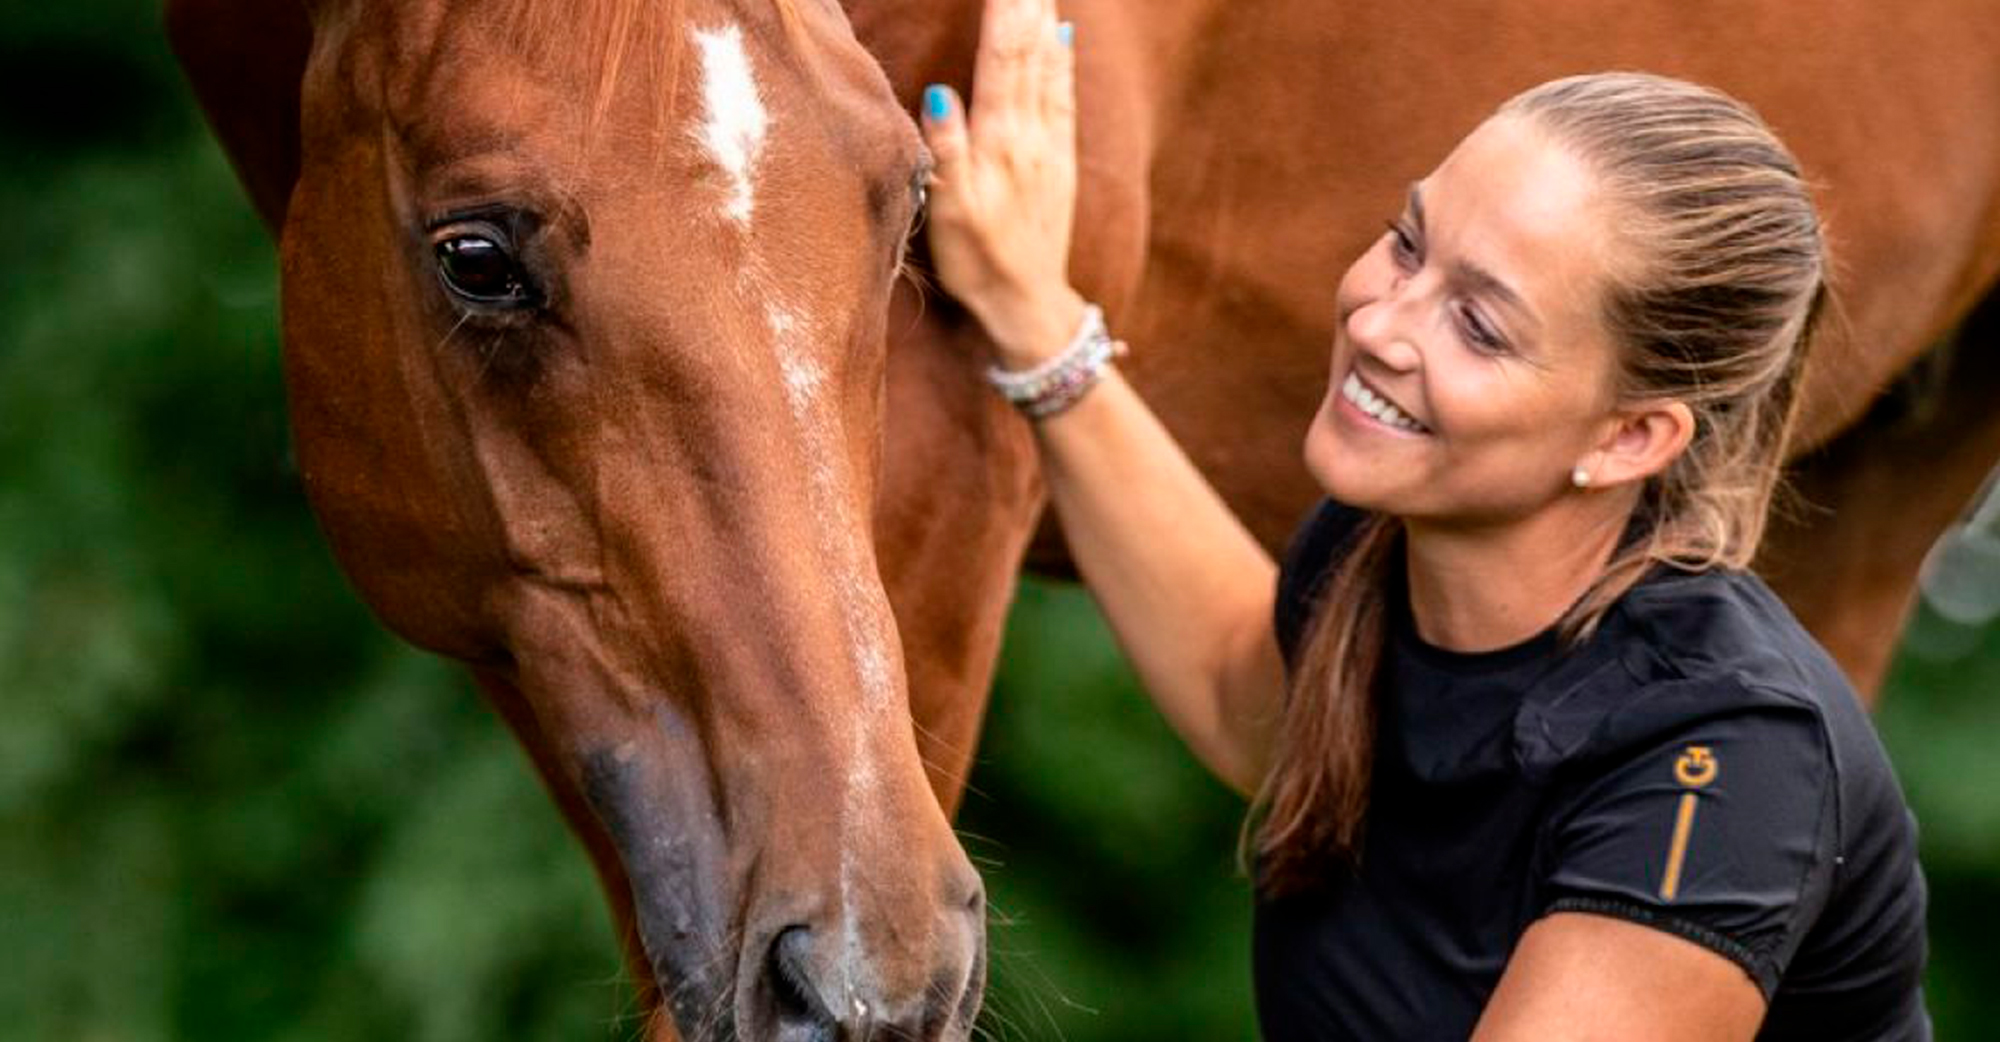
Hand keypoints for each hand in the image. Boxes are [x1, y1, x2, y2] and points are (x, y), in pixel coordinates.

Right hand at [920, 0, 1086, 368]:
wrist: (1028, 303)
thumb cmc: (979, 262)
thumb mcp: (952, 213)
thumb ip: (947, 150)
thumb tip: (939, 91)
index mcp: (998, 142)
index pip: (1000, 60)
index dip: (1001, 13)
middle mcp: (1029, 136)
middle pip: (1027, 54)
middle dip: (1023, 6)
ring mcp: (1049, 147)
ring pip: (1047, 68)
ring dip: (1043, 21)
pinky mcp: (1060, 162)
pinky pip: (1063, 97)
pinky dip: (1062, 61)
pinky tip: (1063, 36)